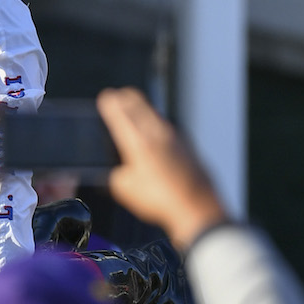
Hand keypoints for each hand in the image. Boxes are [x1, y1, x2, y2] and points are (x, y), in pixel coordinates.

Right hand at [96, 88, 226, 251]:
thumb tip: (120, 172)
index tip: (106, 96)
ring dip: (145, 109)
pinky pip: (171, 128)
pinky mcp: (189, 145)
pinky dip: (160, 125)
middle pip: (140, 104)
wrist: (196, 207)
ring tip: (138, 111)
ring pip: (157, 114)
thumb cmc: (162, 200)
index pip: (120, 112)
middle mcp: (158, 133)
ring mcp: (176, 137)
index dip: (110, 102)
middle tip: (120, 95)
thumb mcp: (124, 190)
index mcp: (138, 142)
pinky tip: (159, 135)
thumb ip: (117, 175)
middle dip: (127, 97)